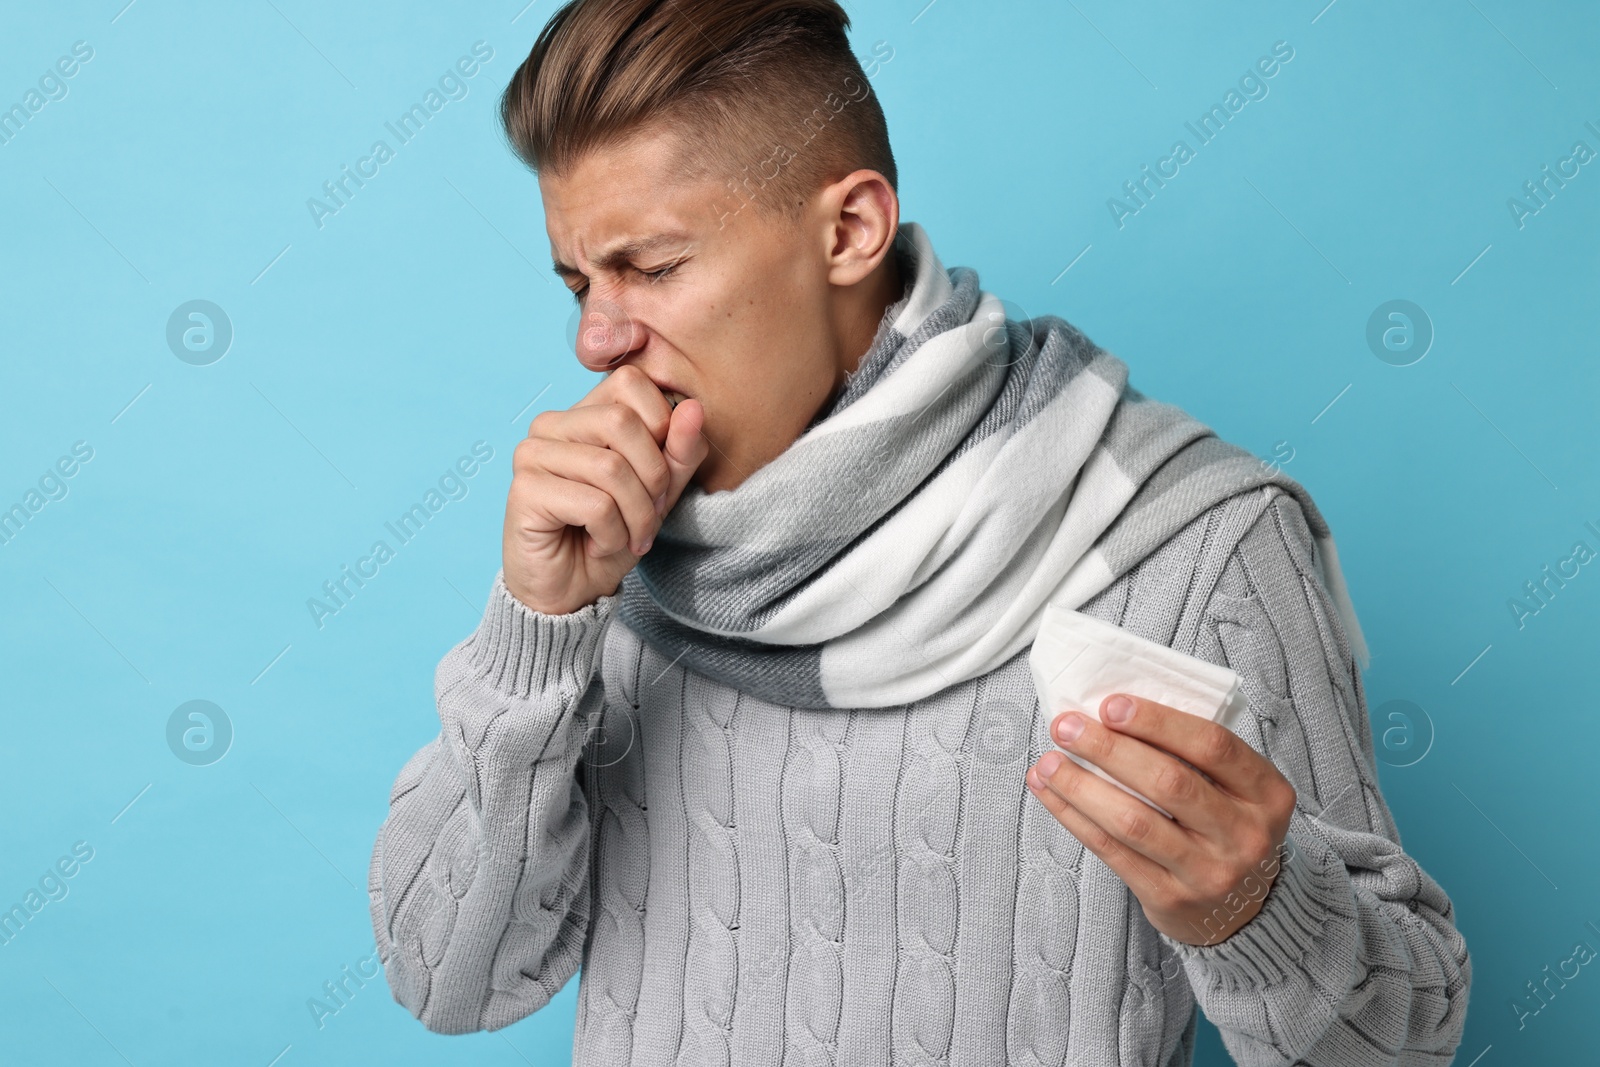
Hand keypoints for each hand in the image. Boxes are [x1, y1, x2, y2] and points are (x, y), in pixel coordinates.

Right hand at [502, 364, 708, 614]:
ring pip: (611, 468)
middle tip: (649, 516)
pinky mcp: (524, 490)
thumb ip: (679, 451)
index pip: (633, 383)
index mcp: (583, 413)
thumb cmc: (611, 536)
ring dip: (636, 515)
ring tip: (628, 537)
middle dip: (653, 478)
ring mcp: (532, 454)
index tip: (659, 477)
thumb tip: (694, 407)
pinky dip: (612, 534)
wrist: (571, 592)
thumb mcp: (660, 492)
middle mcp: (552, 425)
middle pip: (624, 423)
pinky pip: (594, 504)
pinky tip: (598, 544)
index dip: (662, 429)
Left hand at [1025, 692, 1295, 946]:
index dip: (1158, 721)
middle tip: (1065, 727)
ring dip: (1081, 786)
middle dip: (1108, 749)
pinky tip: (1052, 794)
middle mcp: (1244, 834)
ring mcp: (1209, 871)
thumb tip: (1112, 713)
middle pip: (1169, 782)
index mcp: (1267, 793)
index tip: (1110, 705)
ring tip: (1047, 763)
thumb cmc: (1226, 827)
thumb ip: (1193, 755)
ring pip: (1134, 821)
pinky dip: (1076, 818)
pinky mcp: (1171, 898)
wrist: (1245, 910)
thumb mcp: (1237, 790)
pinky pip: (1113, 852)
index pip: (1212, 746)